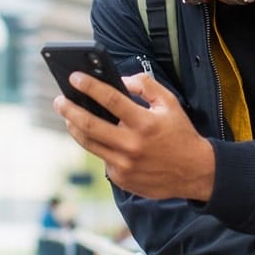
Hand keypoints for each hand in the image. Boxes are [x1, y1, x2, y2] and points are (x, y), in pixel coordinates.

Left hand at [53, 72, 214, 201]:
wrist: (195, 172)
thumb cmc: (180, 134)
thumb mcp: (169, 103)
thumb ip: (145, 85)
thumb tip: (121, 79)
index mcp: (144, 123)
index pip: (109, 98)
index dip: (88, 85)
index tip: (74, 77)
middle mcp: (131, 145)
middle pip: (88, 124)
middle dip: (68, 109)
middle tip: (59, 100)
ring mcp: (124, 164)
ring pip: (88, 143)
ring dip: (74, 127)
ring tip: (69, 117)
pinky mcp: (121, 178)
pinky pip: (102, 158)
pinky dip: (99, 146)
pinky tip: (99, 138)